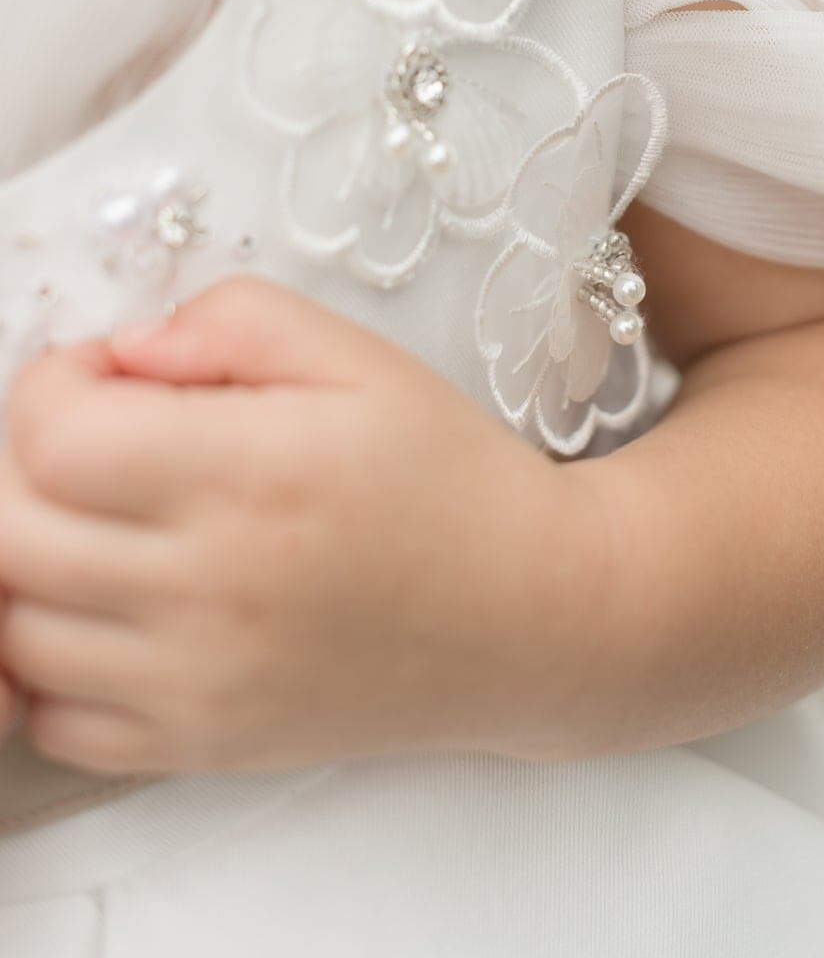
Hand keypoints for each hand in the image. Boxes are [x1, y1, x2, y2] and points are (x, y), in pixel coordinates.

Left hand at [0, 278, 604, 775]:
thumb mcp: (358, 356)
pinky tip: (114, 606)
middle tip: (101, 438)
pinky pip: (53, 719)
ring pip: (16, 627)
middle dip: (29, 465)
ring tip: (109, 519)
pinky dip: (50, 662)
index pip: (52, 436)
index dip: (56, 384)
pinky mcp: (199, 744)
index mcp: (251, 474)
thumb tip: (125, 350)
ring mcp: (197, 681)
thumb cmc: (448, 475)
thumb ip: (231, 321)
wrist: (531, 613)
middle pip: (11, 532)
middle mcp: (211, 589)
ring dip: (35, 559)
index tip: (111, 377)